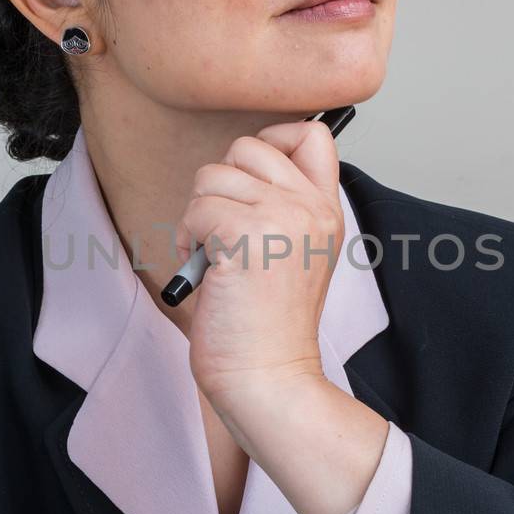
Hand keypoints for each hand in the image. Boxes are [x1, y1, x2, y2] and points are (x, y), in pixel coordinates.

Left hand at [176, 120, 343, 405]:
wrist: (267, 379)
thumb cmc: (266, 328)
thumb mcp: (293, 255)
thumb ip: (279, 207)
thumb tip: (237, 168)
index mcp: (326, 211)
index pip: (311, 134)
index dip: (272, 140)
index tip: (249, 181)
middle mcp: (310, 208)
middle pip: (249, 146)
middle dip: (221, 184)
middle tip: (223, 231)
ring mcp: (282, 219)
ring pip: (214, 175)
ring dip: (199, 215)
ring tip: (213, 255)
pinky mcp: (246, 235)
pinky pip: (197, 209)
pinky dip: (188, 239)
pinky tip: (204, 269)